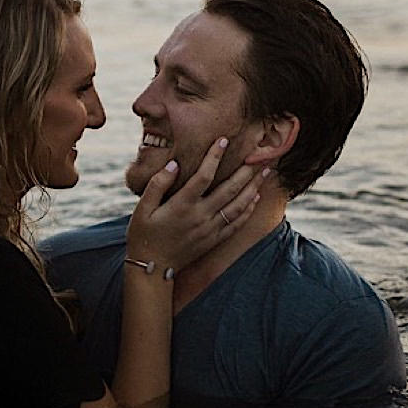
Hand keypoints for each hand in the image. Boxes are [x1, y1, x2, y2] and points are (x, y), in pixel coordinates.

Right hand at [124, 137, 266, 278]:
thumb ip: (158, 184)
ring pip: (238, 206)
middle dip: (246, 170)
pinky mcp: (213, 240)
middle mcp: (200, 216)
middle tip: (260, 155)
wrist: (151, 267)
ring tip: (265, 173)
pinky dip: (248, 210)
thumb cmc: (143, 234)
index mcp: (182, 205)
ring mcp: (209, 230)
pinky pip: (236, 224)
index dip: (214, 156)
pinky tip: (255, 198)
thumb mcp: (143, 208)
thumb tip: (174, 164)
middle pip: (229, 189)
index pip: (203, 175)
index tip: (224, 140)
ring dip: (253, 188)